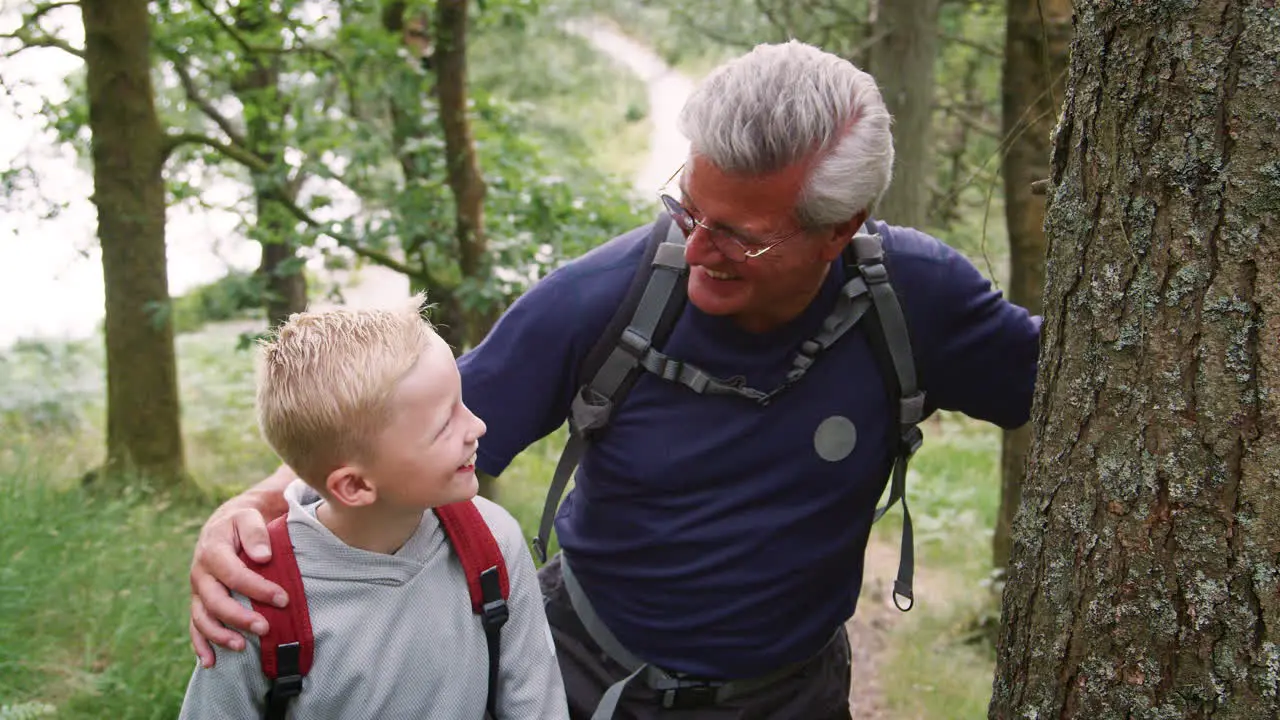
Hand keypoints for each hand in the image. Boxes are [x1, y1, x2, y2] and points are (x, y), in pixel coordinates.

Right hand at [188, 502, 287, 668]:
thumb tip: (263, 556)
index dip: (258, 589)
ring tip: (241, 647)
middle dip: (239, 617)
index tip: (283, 599)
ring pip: (202, 617)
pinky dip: (200, 645)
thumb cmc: (242, 520)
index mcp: (212, 551)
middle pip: (215, 600)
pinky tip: (210, 662)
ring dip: (219, 635)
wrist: (225, 522)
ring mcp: (197, 590)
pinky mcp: (199, 601)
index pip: (234, 574)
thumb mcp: (248, 516)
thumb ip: (255, 532)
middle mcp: (200, 573)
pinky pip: (195, 626)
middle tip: (264, 628)